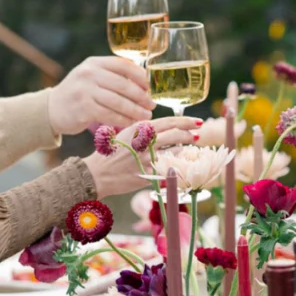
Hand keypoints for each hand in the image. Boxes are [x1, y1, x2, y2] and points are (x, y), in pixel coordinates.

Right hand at [48, 56, 155, 134]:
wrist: (52, 109)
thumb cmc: (79, 93)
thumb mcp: (92, 77)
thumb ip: (112, 76)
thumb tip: (144, 84)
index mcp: (94, 63)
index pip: (124, 65)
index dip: (141, 76)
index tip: (151, 87)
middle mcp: (89, 74)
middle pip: (123, 85)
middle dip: (141, 97)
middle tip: (152, 105)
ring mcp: (85, 91)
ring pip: (118, 102)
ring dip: (135, 111)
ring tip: (146, 116)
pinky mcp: (83, 108)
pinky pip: (110, 114)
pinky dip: (123, 120)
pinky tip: (131, 123)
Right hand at [82, 117, 199, 197]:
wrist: (97, 174)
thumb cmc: (111, 153)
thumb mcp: (126, 135)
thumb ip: (144, 131)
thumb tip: (166, 129)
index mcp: (139, 128)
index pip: (168, 121)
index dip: (186, 121)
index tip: (197, 121)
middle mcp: (144, 141)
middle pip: (175, 134)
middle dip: (190, 134)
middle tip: (198, 134)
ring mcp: (147, 158)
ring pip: (175, 151)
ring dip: (185, 150)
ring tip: (190, 149)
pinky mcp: (147, 173)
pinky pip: (168, 168)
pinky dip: (176, 165)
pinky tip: (180, 164)